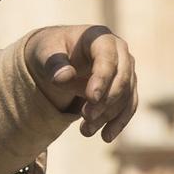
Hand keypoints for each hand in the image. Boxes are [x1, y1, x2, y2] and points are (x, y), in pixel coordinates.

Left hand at [23, 24, 137, 141]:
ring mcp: (125, 69)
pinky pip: (128, 105)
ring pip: (125, 95)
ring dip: (108, 115)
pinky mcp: (126, 86)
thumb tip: (63, 77)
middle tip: (85, 117)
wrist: (58, 56)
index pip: (107, 57)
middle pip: (121, 78)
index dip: (102, 78)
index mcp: (99, 37)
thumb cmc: (51, 51)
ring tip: (85, 131)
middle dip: (105, 101)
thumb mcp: (44, 53)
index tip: (92, 98)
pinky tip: (106, 136)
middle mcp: (118, 51)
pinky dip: (119, 122)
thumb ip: (53, 64)